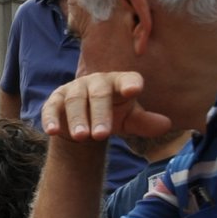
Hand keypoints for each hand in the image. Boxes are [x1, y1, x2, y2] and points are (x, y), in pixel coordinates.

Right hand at [39, 71, 171, 142]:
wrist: (85, 122)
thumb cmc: (112, 116)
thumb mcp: (129, 121)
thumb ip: (145, 122)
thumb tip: (166, 125)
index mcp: (119, 82)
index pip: (127, 79)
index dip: (129, 83)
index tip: (133, 90)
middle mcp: (96, 81)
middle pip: (99, 94)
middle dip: (100, 114)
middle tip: (102, 135)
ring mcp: (74, 89)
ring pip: (75, 101)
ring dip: (78, 119)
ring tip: (82, 137)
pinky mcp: (55, 100)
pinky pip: (51, 108)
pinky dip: (50, 119)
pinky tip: (52, 132)